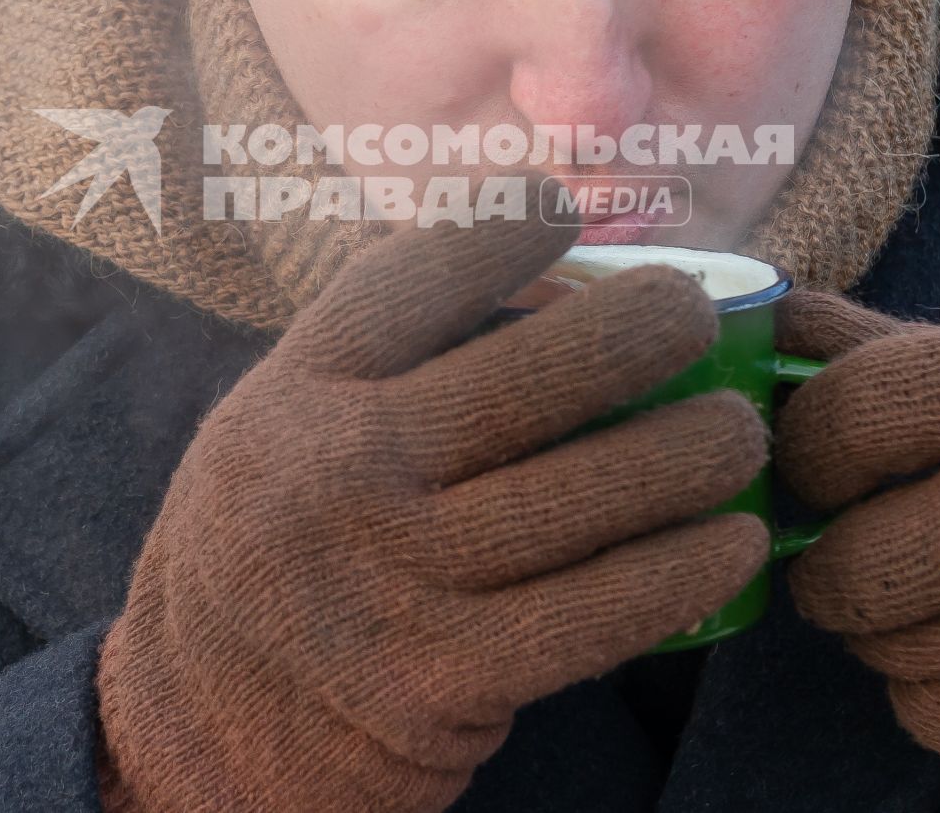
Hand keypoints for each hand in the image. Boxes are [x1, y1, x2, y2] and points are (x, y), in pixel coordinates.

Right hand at [96, 197, 771, 812]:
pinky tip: (733, 542)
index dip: (504, 227)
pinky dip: (683, 570)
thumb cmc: (277, 546)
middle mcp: (337, 472)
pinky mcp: (442, 682)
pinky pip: (596, 613)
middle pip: (527, 375)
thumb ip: (380, 358)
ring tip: (739, 433)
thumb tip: (551, 279)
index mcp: (296, 391)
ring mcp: (391, 581)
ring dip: (693, 454)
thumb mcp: (281, 427)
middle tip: (694, 316)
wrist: (199, 729)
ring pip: (585, 494)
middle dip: (644, 329)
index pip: (415, 276)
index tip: (564, 210)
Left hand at [774, 290, 939, 810]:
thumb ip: (879, 349)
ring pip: (881, 652)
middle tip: (892, 537)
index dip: (812, 447)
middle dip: (840, 556)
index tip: (840, 457)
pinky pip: (931, 717)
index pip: (829, 424)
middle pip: (840, 567)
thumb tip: (752, 317)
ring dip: (897, 627)